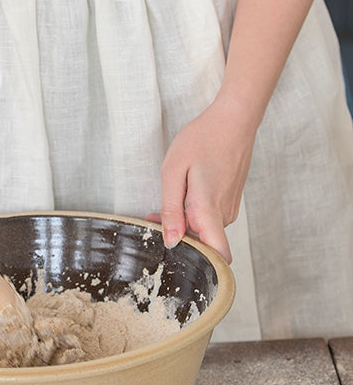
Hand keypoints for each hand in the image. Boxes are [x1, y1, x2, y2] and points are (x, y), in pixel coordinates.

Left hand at [147, 96, 256, 262]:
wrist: (233, 120)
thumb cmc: (203, 140)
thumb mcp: (174, 171)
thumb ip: (172, 209)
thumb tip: (171, 241)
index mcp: (209, 210)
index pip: (219, 256)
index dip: (201, 265)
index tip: (176, 259)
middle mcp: (223, 214)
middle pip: (202, 243)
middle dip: (176, 236)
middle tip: (151, 219)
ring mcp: (229, 208)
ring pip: (204, 228)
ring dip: (182, 222)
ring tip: (163, 202)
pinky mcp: (229, 201)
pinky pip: (209, 216)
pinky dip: (192, 212)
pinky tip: (181, 193)